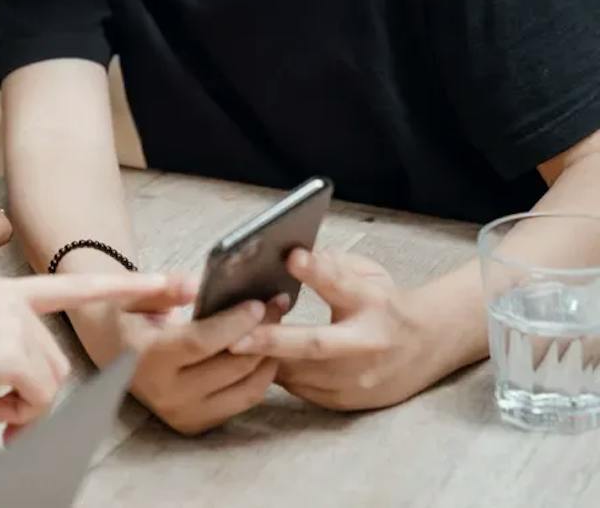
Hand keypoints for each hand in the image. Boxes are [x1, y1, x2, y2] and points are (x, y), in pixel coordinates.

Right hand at [0, 272, 196, 451]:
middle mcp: (10, 300)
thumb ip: (10, 353)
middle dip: (28, 398)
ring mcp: (11, 323)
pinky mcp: (8, 351)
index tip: (172, 285)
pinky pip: (37, 399)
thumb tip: (41, 392)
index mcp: (2, 294)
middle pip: (58, 362)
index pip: (74, 286)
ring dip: (16, 410)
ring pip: (50, 384)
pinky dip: (9, 417)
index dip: (129, 287)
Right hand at [110, 298, 283, 434]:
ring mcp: (181, 414)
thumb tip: (195, 285)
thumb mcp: (132, 293)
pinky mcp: (195, 423)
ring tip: (277, 326)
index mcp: (145, 359)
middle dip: (262, 334)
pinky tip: (264, 350)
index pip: (200, 343)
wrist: (107, 348)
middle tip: (278, 305)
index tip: (259, 303)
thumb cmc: (123, 314)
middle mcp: (164, 394)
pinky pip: (242, 401)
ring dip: (268, 357)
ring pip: (245, 389)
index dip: (234, 324)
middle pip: (230, 368)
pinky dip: (259, 376)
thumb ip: (163, 289)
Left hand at [230, 249, 436, 410]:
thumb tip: (288, 256)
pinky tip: (254, 359)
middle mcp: (368, 346)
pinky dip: (276, 373)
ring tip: (231, 343)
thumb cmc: (385, 303)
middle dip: (272, 341)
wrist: (428, 346)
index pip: (343, 285)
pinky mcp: (347, 402)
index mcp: (374, 304)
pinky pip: (300, 389)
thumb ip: (331, 265)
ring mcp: (359, 381)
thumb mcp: (367, 273)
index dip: (317, 271)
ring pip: (300, 373)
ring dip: (264, 359)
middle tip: (233, 336)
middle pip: (316, 345)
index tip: (291, 255)